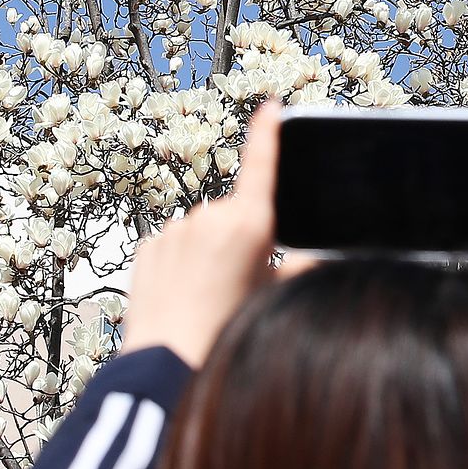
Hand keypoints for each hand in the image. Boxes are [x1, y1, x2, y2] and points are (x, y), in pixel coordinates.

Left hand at [118, 101, 285, 367]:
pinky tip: (184, 296)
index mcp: (249, 223)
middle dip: (242, 237)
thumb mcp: (273, 298)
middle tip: (242, 282)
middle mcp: (210, 216)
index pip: (261, 164)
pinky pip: (174, 246)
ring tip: (210, 297)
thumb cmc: (227, 332)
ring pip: (203, 231)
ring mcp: (175, 230)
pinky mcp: (149, 246)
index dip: (268, 132)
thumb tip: (318, 259)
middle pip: (235, 214)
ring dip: (209, 252)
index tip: (271, 107)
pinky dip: (181, 263)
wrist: (168, 361)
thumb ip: (300, 270)